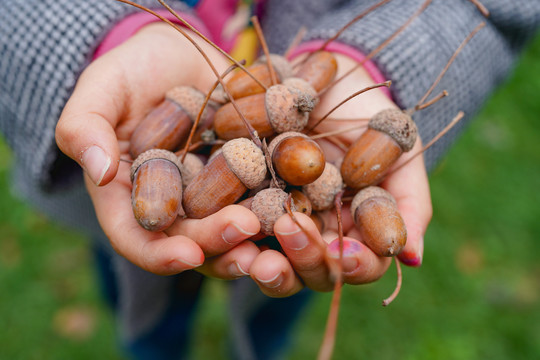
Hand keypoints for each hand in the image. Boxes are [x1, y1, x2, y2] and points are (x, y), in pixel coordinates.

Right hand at [56, 22, 261, 274]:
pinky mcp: (248, 178)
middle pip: (192, 240)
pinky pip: (264, 199)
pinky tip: (300, 206)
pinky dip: (281, 208)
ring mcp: (213, 196)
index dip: (160, 254)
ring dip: (256, 240)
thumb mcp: (103, 88)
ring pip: (232, 231)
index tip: (189, 254)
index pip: (137, 238)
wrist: (184, 54)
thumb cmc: (135, 69)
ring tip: (280, 237)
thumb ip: (85, 126)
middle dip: (219, 244)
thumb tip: (99, 172)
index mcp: (131, 196)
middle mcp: (174, 206)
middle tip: (247, 233)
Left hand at [248, 53, 431, 296]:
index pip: (359, 265)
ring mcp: (280, 224)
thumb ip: (410, 201)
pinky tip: (228, 228)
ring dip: (268, 267)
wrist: (327, 80)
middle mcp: (317, 235)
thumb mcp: (398, 152)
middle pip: (314, 272)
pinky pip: (237, 232)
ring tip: (258, 257)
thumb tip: (411, 256)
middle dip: (306, 260)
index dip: (355, 265)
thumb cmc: (369, 117)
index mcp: (355, 231)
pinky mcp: (246, 207)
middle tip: (294, 232)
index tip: (347, 251)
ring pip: (275, 265)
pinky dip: (232, 238)